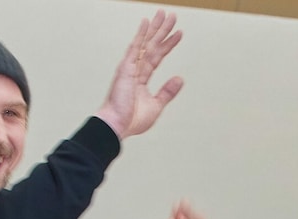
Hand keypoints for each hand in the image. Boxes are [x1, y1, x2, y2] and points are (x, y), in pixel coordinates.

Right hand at [95, 10, 183, 138]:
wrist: (118, 125)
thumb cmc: (132, 120)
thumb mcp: (156, 106)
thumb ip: (167, 92)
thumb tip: (180, 79)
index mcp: (141, 79)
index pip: (157, 57)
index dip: (168, 45)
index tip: (178, 34)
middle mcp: (135, 70)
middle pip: (152, 46)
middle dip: (162, 31)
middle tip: (172, 16)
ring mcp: (130, 68)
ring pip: (146, 43)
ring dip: (155, 29)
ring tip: (164, 14)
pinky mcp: (126, 68)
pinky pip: (135, 48)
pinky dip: (140, 35)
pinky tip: (146, 23)